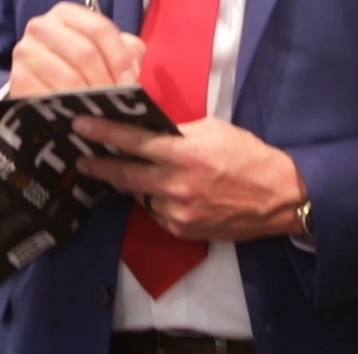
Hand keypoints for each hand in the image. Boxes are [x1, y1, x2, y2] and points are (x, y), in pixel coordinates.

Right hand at [8, 3, 146, 97]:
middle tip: (116, 100)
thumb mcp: (107, 51)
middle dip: (106, 80)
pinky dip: (69, 108)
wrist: (43, 86)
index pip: (100, 29)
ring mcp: (26, 52)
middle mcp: (41, 26)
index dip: (120, 58)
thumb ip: (127, 51)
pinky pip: (50, 95)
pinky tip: (78, 114)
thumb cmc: (79, 66)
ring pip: (69, 77)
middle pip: (85, 53)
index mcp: (65, 13)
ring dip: (90, 98)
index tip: (130, 82)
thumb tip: (131, 71)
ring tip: (101, 109)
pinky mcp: (17, 79)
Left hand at [74, 116, 308, 242]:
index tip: (80, 127)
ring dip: (134, 184)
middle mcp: (176, 185)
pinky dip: (156, 201)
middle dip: (100, 166)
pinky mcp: (182, 230)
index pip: (134, 142)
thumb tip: (148, 131)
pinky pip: (157, 212)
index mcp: (185, 153)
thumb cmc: (246, 155)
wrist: (277, 196)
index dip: (104, 133)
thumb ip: (178, 132)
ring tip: (133, 173)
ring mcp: (177, 212)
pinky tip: (168, 192)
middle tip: (82, 159)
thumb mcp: (213, 129)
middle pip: (125, 175)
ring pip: (140, 195)